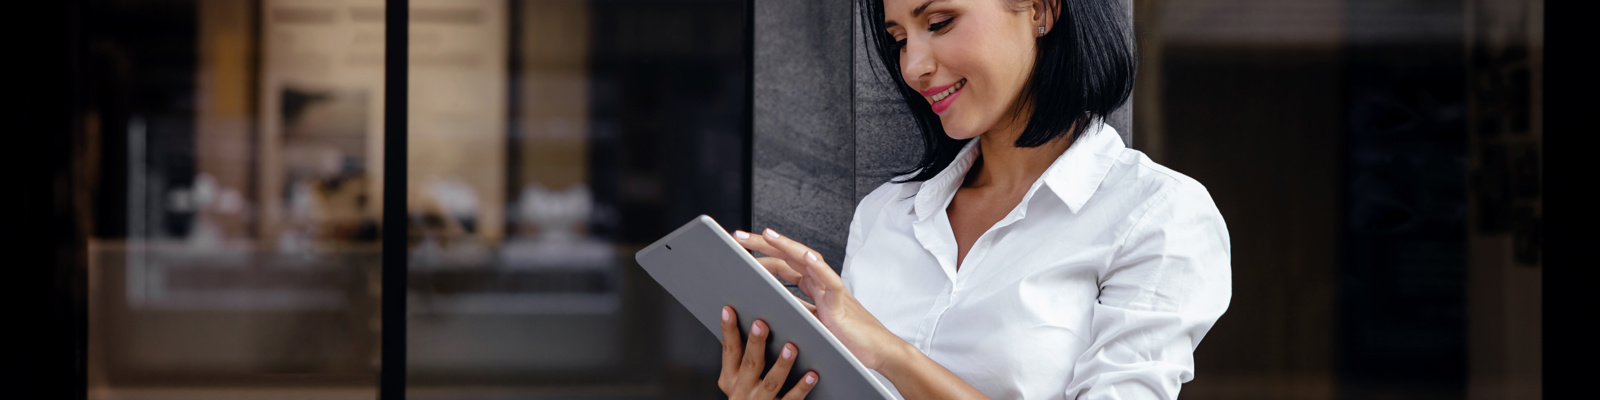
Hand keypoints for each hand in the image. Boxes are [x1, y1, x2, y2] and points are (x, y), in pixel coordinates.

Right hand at [718, 306, 818, 399]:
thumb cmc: (749, 398)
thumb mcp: (736, 380)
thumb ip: (740, 358)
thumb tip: (747, 324)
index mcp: (731, 378)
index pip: (729, 350)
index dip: (729, 330)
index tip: (729, 310)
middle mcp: (742, 390)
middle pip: (750, 364)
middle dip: (755, 343)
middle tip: (761, 324)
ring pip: (771, 381)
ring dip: (781, 364)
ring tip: (790, 347)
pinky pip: (791, 399)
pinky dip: (802, 387)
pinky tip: (812, 374)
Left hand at [734, 228, 910, 369]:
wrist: (876, 350)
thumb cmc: (846, 337)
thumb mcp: (811, 321)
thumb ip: (793, 309)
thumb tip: (765, 305)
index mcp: (812, 286)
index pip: (782, 264)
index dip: (761, 255)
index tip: (739, 249)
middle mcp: (820, 282)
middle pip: (789, 256)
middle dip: (764, 244)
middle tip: (739, 236)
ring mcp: (831, 289)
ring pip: (807, 260)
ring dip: (787, 246)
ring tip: (768, 235)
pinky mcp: (841, 302)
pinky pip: (830, 281)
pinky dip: (819, 268)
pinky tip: (807, 257)